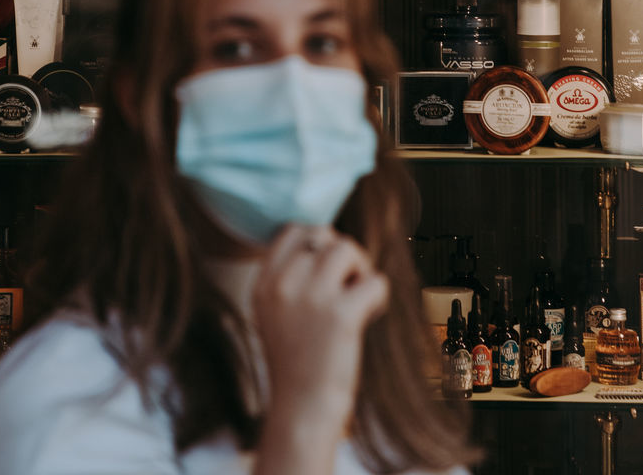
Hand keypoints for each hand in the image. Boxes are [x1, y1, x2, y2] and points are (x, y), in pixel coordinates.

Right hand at [252, 225, 388, 433]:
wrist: (301, 412)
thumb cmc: (296, 364)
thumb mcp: (275, 314)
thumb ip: (289, 278)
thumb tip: (325, 244)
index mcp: (263, 284)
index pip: (293, 230)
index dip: (317, 243)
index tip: (326, 270)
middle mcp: (283, 285)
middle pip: (324, 236)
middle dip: (342, 256)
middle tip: (347, 287)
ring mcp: (311, 298)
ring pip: (347, 248)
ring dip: (361, 269)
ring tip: (359, 298)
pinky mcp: (341, 315)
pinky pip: (375, 280)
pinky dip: (379, 295)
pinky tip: (371, 314)